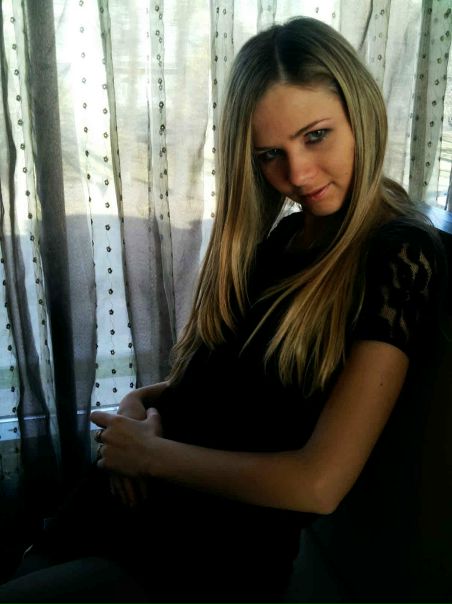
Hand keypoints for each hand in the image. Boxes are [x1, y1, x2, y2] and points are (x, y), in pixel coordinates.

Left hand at [107, 391, 149, 505]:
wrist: (153, 458)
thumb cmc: (153, 438)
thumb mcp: (154, 421)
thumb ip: (151, 413)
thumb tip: (151, 409)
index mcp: (116, 422)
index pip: (95, 416)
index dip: (97, 418)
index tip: (102, 423)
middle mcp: (107, 434)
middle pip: (98, 435)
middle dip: (106, 438)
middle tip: (117, 442)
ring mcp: (105, 450)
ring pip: (100, 450)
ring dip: (107, 452)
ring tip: (119, 455)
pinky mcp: (106, 463)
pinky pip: (101, 463)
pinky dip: (107, 464)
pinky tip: (117, 465)